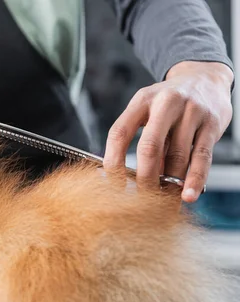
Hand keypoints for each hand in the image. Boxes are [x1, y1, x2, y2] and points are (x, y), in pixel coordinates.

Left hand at [103, 61, 233, 201]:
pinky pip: (201, 157)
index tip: (113, 182)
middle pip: (149, 147)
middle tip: (141, 196)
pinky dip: (194, 179)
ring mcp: (191, 112)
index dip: (113, 160)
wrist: (205, 78)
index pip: (119, 132)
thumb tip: (129, 177)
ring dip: (169, 182)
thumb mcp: (147, 109)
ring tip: (163, 200)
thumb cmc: (168, 102)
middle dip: (144, 177)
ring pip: (177, 156)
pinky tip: (188, 195)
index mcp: (142, 100)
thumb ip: (139, 137)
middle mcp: (166, 103)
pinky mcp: (211, 124)